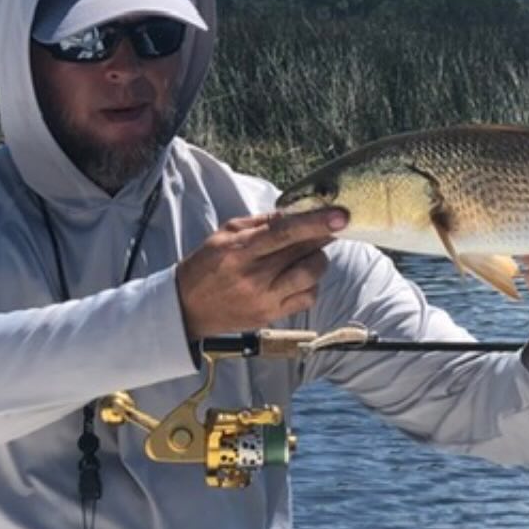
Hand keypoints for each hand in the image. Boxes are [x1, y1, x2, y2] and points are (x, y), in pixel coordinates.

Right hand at [175, 208, 348, 339]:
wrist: (188, 307)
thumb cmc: (207, 265)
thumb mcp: (225, 234)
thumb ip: (261, 222)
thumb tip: (295, 212)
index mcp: (240, 250)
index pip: (284, 233)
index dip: (314, 223)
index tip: (340, 216)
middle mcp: (254, 277)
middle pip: (303, 253)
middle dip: (322, 237)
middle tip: (329, 227)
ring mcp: (265, 300)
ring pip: (311, 276)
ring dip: (317, 260)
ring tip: (306, 254)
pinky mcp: (272, 316)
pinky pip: (308, 298)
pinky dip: (311, 284)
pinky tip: (298, 277)